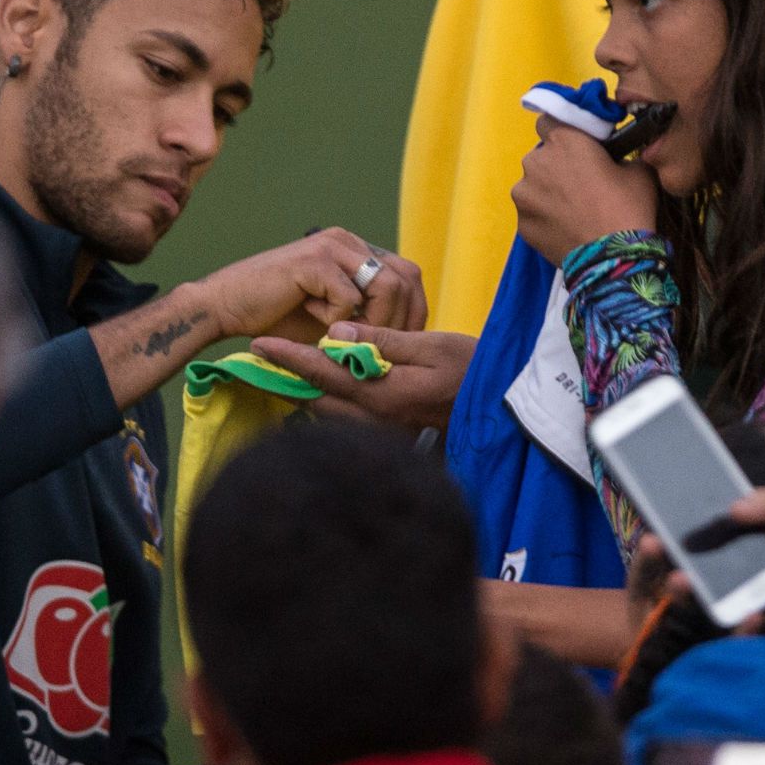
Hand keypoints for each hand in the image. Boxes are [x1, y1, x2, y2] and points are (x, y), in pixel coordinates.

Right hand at [196, 228, 426, 342]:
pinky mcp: (315, 260)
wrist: (226, 308)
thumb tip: (408, 337)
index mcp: (355, 250)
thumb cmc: (277, 319)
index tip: (400, 344)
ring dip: (374, 323)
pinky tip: (311, 319)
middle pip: (405, 279)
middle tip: (377, 349)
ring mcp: (332, 246)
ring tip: (346, 337)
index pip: (408, 276)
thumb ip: (368, 317)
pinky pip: (349, 298)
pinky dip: (336, 321)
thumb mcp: (335, 318)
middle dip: (400, 322)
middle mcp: (348, 241)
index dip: (413, 312)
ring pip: (386, 286)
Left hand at [250, 321, 474, 430]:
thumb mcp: (432, 347)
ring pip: (331, 414)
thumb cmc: (475, 369)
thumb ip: (383, 340)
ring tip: (286, 373)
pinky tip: (327, 390)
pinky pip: (349, 420)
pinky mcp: (394, 433)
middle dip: (289, 380)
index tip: (260, 346)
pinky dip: (331, 403)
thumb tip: (339, 331)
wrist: (505, 409)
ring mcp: (385, 430)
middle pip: (318, 400)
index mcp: (383, 393)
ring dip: (308, 393)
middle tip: (263, 360)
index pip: (325, 372)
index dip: (290, 358)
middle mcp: (377, 417)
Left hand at [512, 115, 657, 265]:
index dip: (562, 132)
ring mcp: (524, 195)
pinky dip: (545, 218)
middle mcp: (536, 163)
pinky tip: (567, 228)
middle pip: (541, 156)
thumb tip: (617, 157)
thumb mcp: (639, 171)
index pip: (548, 120)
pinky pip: (532, 213)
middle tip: (580, 184)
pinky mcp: (522, 224)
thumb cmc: (629, 209)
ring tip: (573, 211)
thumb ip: (621, 154)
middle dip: (556, 166)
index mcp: (564, 141)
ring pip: (533, 186)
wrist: (614, 260)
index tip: (574, 145)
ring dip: (547, 193)